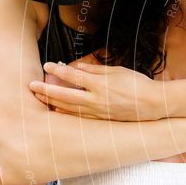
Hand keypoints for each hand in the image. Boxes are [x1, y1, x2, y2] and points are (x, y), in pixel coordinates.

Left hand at [29, 53, 155, 120]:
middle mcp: (97, 99)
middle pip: (65, 95)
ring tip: (39, 97)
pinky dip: (66, 113)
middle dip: (47, 90)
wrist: (153, 104)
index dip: (58, 70)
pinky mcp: (101, 120)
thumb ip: (96, 69)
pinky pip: (79, 117)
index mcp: (101, 84)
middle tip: (31, 85)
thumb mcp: (118, 71)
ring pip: (69, 108)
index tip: (47, 65)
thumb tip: (78, 66)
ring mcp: (98, 112)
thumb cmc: (138, 84)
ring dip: (52, 102)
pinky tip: (57, 110)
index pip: (73, 76)